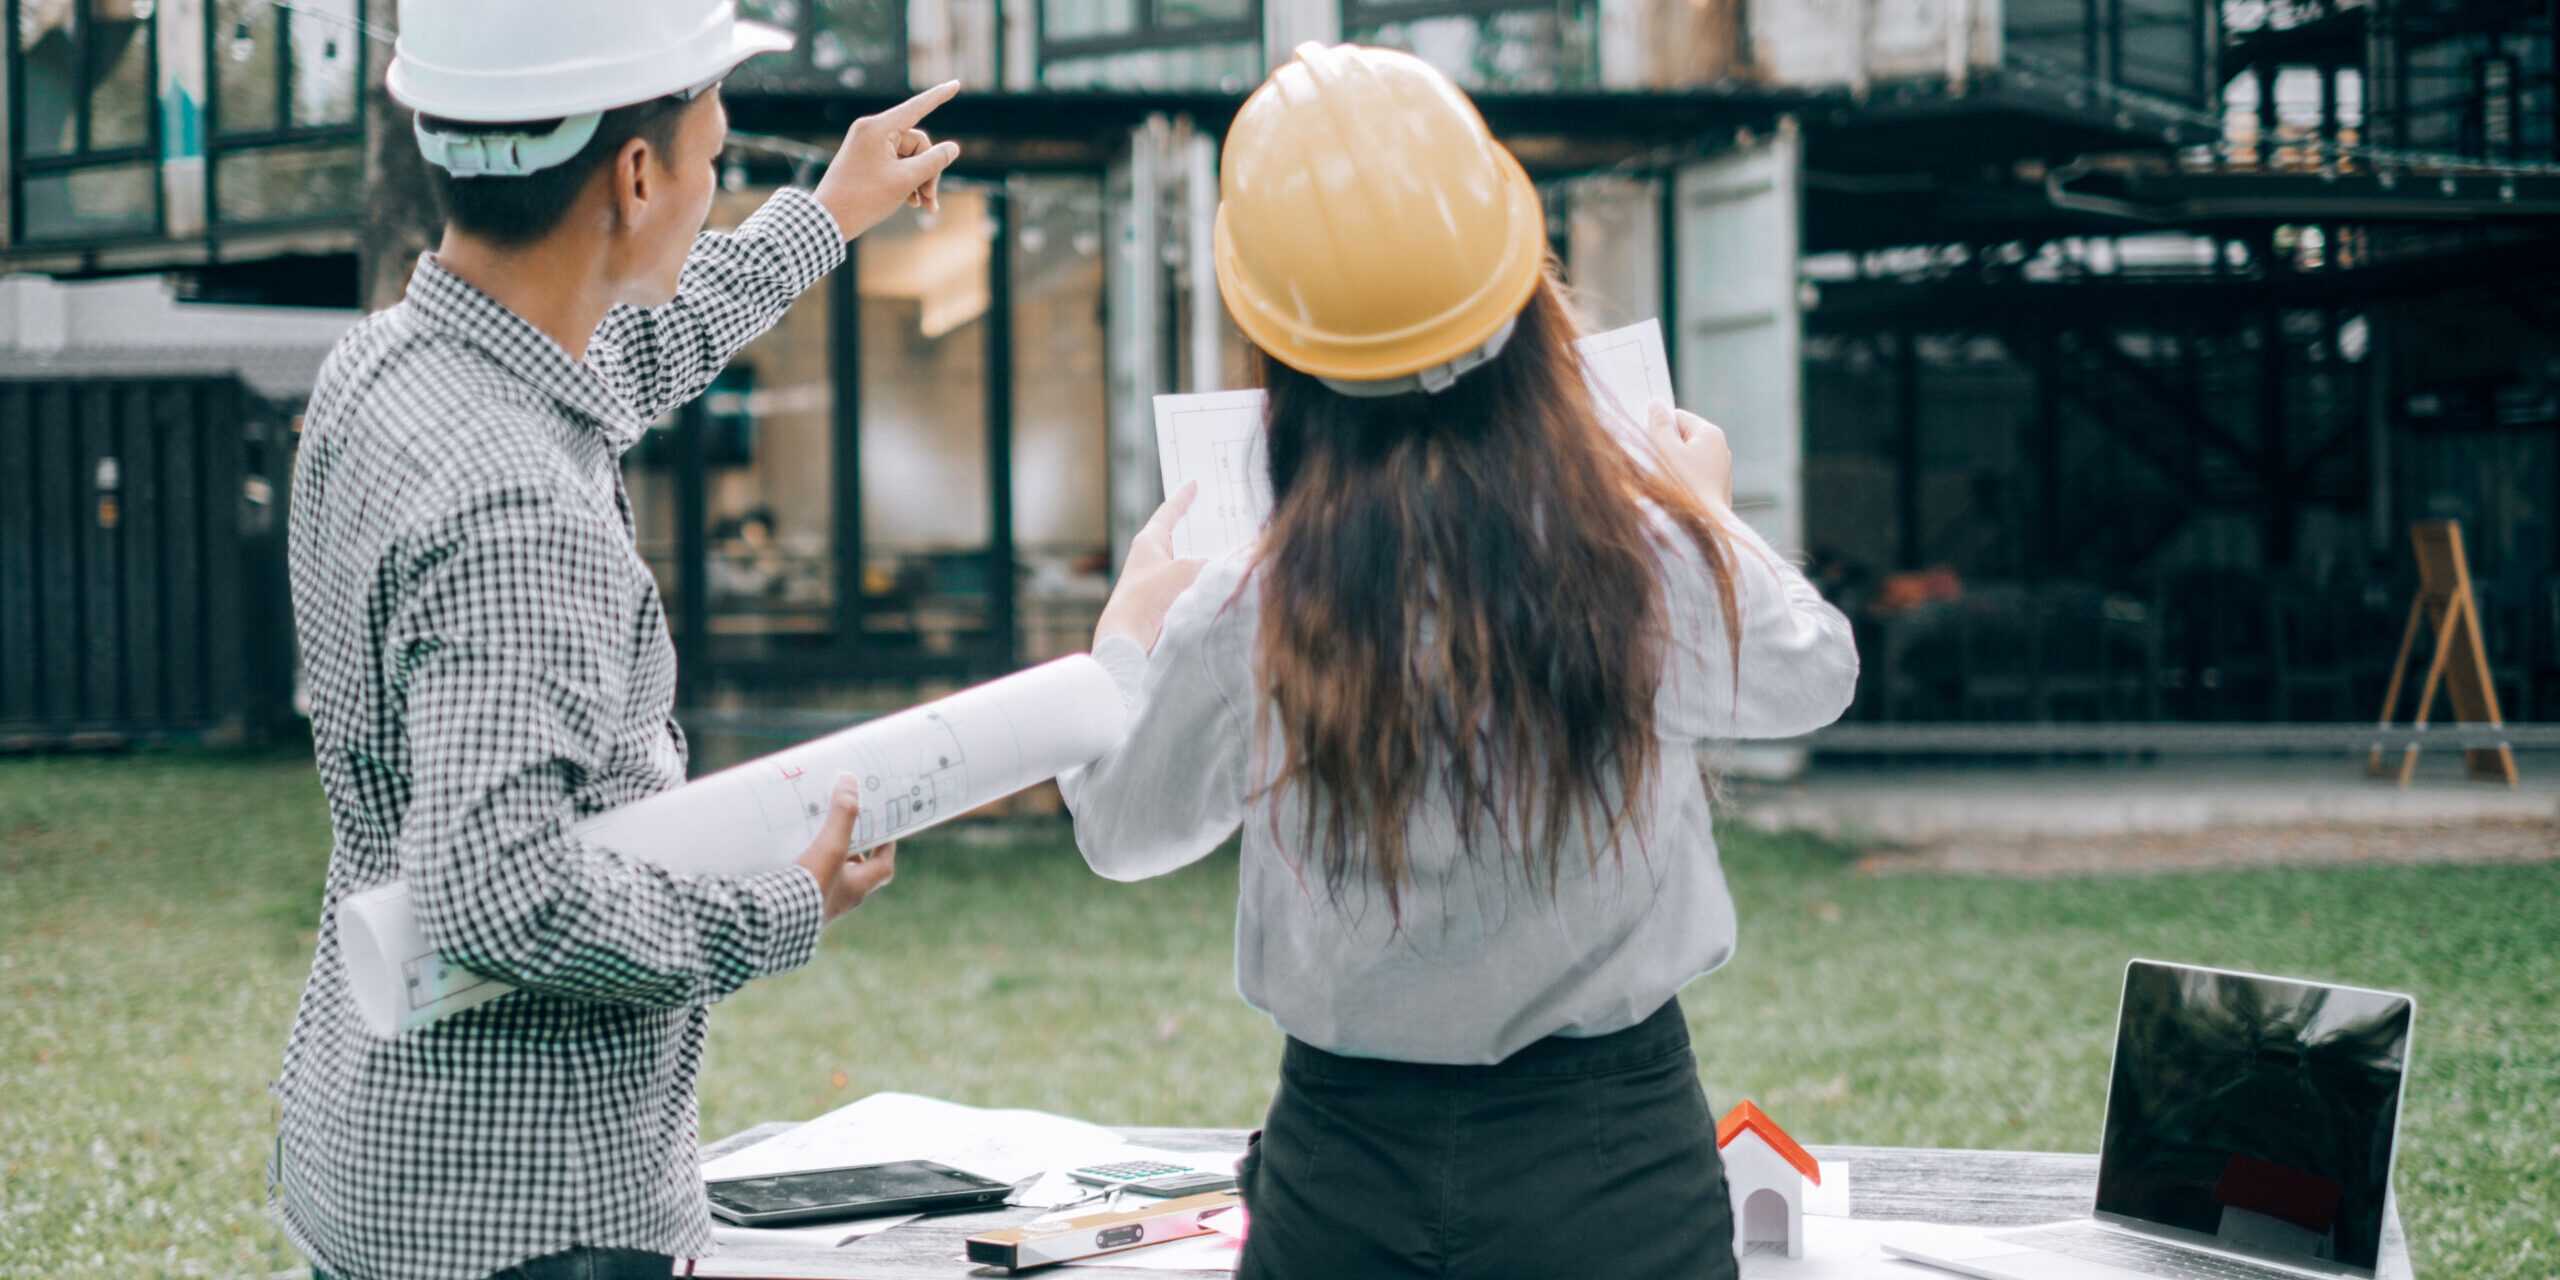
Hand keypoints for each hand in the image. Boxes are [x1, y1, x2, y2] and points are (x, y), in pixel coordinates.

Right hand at [792, 773, 898, 924]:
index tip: (885, 829)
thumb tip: (851, 781)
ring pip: (831, 877)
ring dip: (827, 858)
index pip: (884, 866)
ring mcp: (820, 904)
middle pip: (857, 872)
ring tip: (815, 835)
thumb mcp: (832, 846)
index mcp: (858, 887)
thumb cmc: (811, 887)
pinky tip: (788, 855)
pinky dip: (804, 868)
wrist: (774, 924)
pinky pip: (807, 884)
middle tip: (845, 828)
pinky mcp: (797, 906)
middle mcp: (842, 899)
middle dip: (853, 850)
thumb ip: (843, 815)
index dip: (887, 847)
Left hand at [812, 81, 962, 240]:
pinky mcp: (866, 158)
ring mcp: (868, 144)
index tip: (956, 84)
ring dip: (919, 180)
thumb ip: (934, 162)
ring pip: (909, 157)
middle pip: (917, 143)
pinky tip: (911, 202)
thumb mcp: (905, 181)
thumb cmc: (864, 199)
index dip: (939, 96)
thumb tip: (952, 148)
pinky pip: (895, 163)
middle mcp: (872, 131)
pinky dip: (906, 181)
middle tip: (931, 201)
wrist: (828, 219)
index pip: (917, 107)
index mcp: (878, 128)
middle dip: (928, 172)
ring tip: (924, 206)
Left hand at [1094, 481, 1208, 652]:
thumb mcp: (1184, 571)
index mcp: (1149, 541)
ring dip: (1207, 558)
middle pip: (1180, 536)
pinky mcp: (1163, 600)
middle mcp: (1151, 557)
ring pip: (1188, 561)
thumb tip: (1225, 570)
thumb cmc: (1148, 597)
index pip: (1168, 512)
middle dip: (1201, 528)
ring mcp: (1157, 579)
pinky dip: (1204, 579)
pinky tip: (1222, 580)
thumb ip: (1208, 565)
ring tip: (1232, 548)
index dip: (1183, 497)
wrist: (1128, 637)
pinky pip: (1189, 582)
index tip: (1192, 482)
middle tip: (1221, 514)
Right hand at [1646, 400, 1732, 512]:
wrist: (1703, 528)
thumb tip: (1656, 406)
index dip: (1660, 427)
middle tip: (1654, 464)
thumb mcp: (1665, 451)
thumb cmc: (1684, 488)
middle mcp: (1719, 450)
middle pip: (1682, 439)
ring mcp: (1718, 472)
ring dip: (1670, 468)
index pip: (1679, 417)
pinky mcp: (1714, 490)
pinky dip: (1680, 483)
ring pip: (1685, 460)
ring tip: (1664, 483)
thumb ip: (1659, 426)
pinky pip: (1691, 478)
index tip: (1650, 442)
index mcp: (1710, 435)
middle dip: (1665, 449)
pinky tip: (1674, 494)